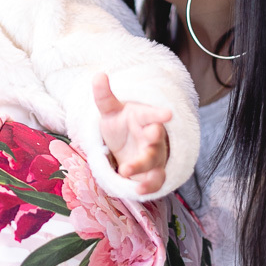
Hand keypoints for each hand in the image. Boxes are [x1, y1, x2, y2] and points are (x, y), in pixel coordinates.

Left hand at [93, 73, 170, 194]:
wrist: (127, 143)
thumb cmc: (121, 123)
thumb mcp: (110, 110)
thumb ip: (104, 96)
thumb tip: (98, 74)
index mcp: (143, 118)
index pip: (152, 115)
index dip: (159, 114)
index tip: (168, 114)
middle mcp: (152, 136)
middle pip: (155, 139)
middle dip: (153, 139)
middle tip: (149, 136)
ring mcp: (155, 155)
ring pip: (154, 161)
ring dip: (144, 167)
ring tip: (126, 170)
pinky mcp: (153, 172)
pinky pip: (156, 180)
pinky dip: (149, 186)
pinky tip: (138, 191)